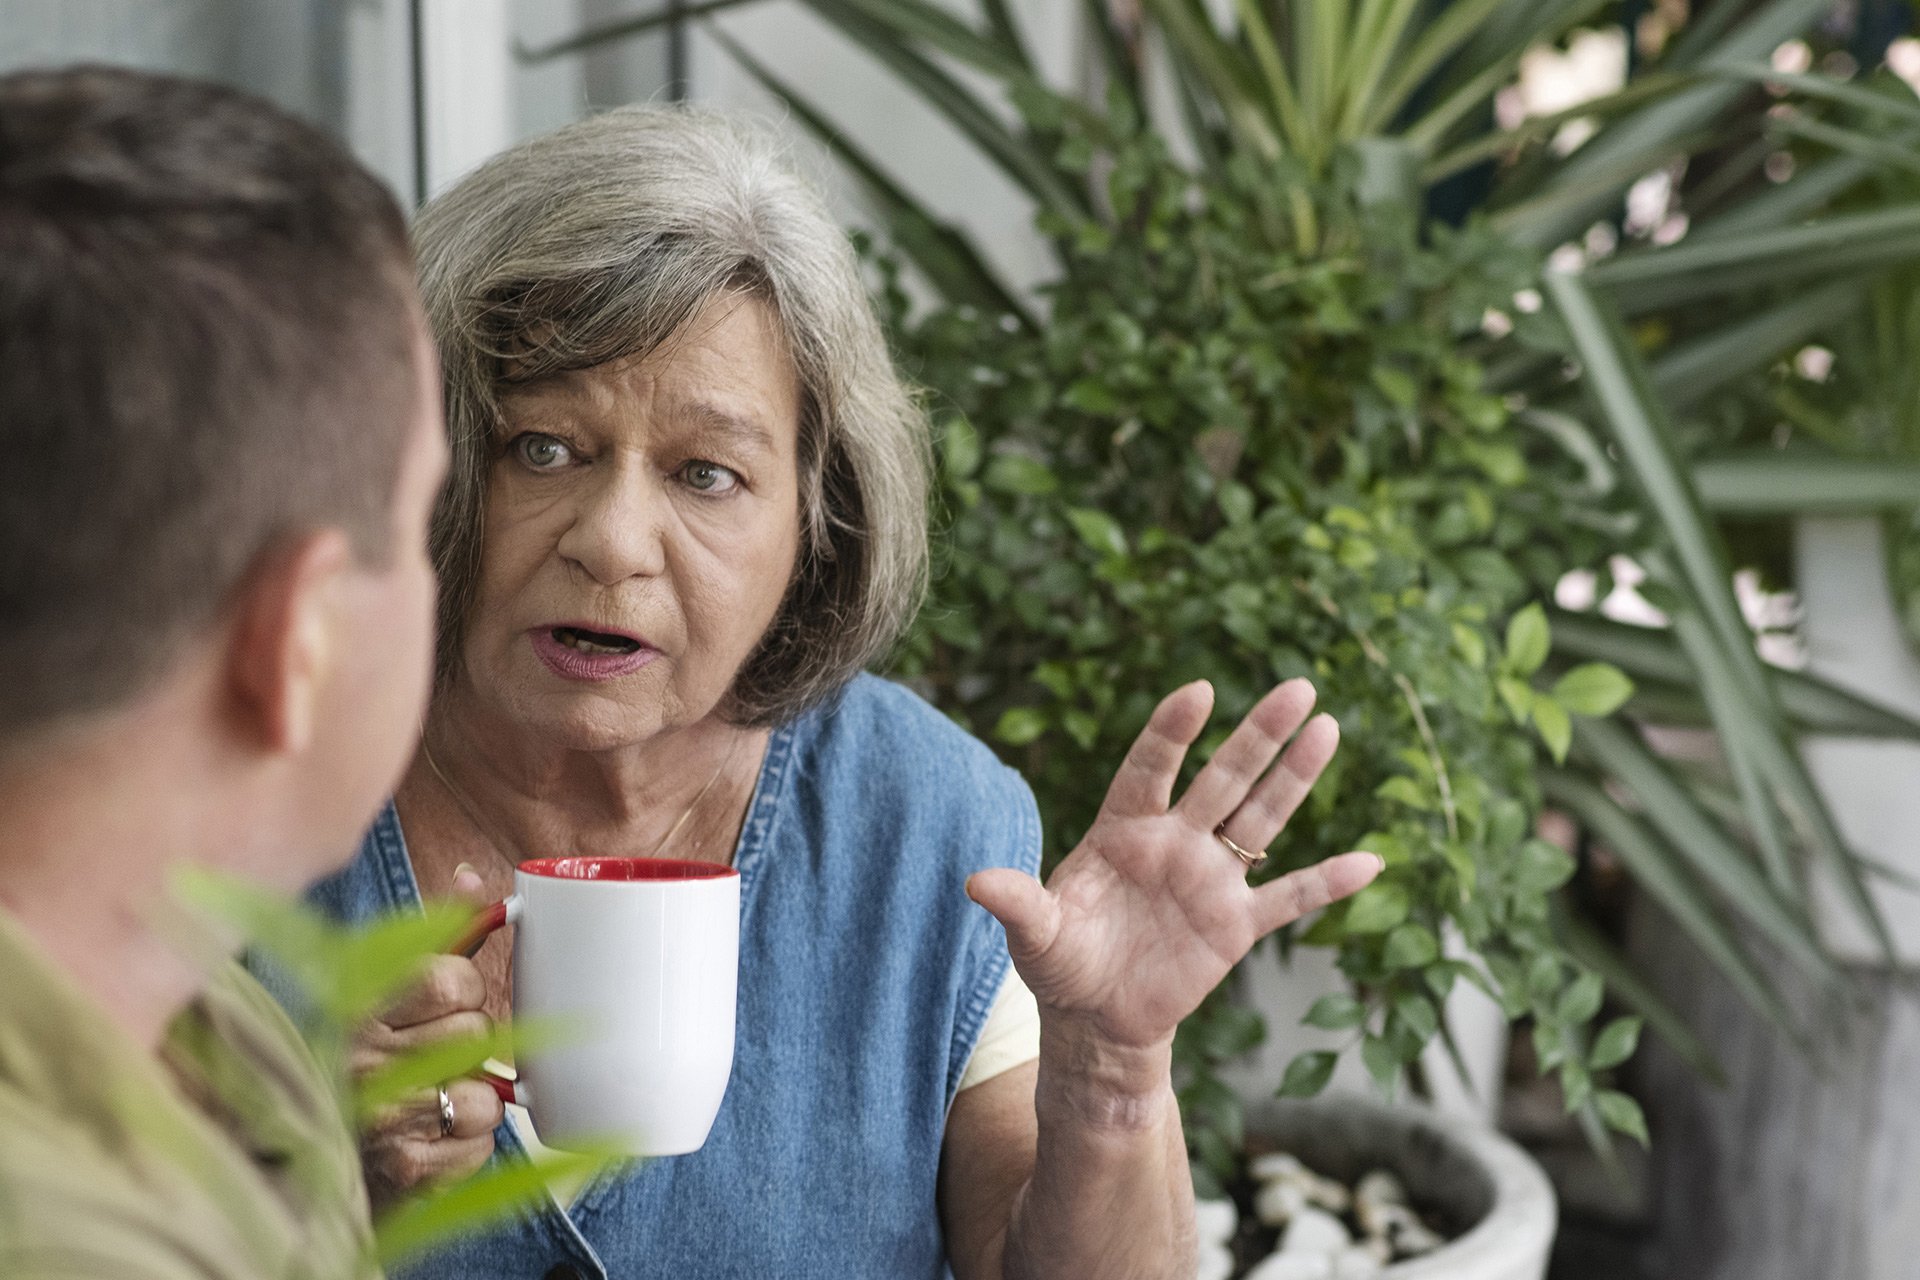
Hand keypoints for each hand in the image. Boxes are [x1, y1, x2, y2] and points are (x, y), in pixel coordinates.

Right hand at [352, 865, 505, 1211]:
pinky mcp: (403, 1170)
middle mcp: (362, 1061)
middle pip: (475, 1034)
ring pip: (485, 1096)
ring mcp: (381, 1119)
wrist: (315, 1157)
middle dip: (469, 1044)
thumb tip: (473, 878)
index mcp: (358, 1006)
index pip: (452, 981)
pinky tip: (433, 1138)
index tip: (442, 1003)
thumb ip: (438, 929)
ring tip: (433, 1099)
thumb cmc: (369, 1059)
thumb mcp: (388, 982)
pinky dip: (469, 1146)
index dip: (463, 991)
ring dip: (473, 1099)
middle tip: (432, 1055)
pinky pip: (481, 1147)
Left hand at [968, 679, 1380, 1058]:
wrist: (1096, 1018)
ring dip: (1296, 778)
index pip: (1149, 767)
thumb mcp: (1034, 934)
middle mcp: (1173, 842)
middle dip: (1259, 735)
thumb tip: (975, 881)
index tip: (1199, 691)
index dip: (1172, 731)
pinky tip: (1371, 861)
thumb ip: (1017, 903)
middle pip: (1223, 779)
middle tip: (1297, 687)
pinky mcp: (1235, 925)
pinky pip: (1289, 898)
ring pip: (1261, 819)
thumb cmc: (1061, 963)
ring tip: (1328, 728)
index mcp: (1122, 830)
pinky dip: (1328, 883)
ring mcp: (1209, 880)